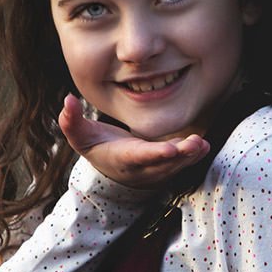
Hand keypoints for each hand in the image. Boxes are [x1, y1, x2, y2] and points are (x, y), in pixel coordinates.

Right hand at [58, 94, 208, 189]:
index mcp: (122, 159)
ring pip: (175, 166)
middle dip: (179, 155)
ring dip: (190, 156)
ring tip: (202, 144)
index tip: (170, 150)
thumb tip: (67, 100)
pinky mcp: (166, 168)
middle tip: (196, 143)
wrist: (110, 171)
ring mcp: (155, 171)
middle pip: (162, 163)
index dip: (154, 154)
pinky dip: (193, 156)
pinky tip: (204, 146)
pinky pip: (181, 164)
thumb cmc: (97, 148)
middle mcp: (141, 168)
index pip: (139, 156)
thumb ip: (71, 121)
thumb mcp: (80, 136)